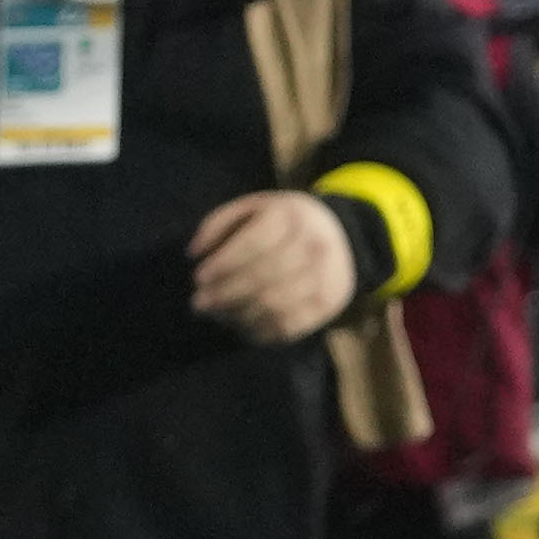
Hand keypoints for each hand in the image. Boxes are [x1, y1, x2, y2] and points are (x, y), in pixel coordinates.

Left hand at [189, 190, 361, 345]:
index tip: (199, 278)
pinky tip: (242, 325)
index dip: (222, 265)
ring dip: (237, 315)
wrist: (344, 237)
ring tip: (218, 315)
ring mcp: (324, 277)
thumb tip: (193, 253)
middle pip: (261, 278)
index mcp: (293, 216)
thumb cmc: (285, 222)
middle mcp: (313, 246)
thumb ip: (219, 222)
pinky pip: (288, 326)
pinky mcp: (328, 304)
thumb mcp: (255, 207)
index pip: (252, 245)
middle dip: (223, 294)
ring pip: (272, 305)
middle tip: (199, 303)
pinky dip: (259, 330)